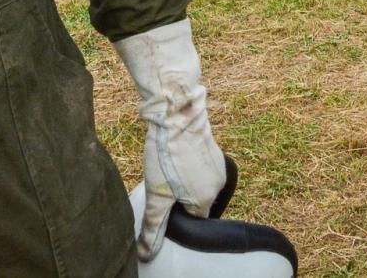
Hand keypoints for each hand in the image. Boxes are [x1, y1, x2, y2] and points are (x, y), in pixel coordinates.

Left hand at [113, 20, 227, 261]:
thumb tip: (146, 254)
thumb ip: (153, 226)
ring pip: (198, 183)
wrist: (177, 112)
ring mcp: (218, 163)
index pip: (193, 220)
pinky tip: (173, 156)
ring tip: (166, 169)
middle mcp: (219, 183)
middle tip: (161, 185)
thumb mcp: (156, 195)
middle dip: (179, 198)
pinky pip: (200, 166)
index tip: (163, 202)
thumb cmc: (166, 154)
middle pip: (196, 201)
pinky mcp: (213, 147)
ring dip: (183, 181)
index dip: (175, 214)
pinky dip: (187, 165)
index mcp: (207, 199)